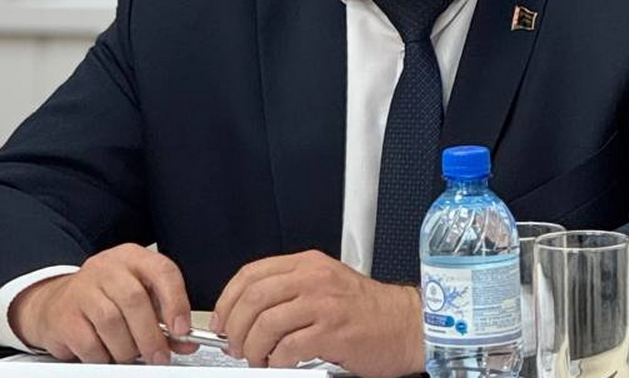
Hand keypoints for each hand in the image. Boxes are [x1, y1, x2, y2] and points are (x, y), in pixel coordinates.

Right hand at [8, 243, 198, 363]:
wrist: (56, 302)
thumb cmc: (104, 298)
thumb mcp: (138, 297)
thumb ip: (163, 319)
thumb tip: (186, 342)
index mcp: (132, 258)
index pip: (162, 271)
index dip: (176, 302)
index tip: (182, 330)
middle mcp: (107, 267)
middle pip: (135, 300)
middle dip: (151, 335)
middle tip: (159, 356)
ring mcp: (82, 289)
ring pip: (112, 323)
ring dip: (127, 349)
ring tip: (131, 356)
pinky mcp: (65, 315)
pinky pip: (90, 343)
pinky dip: (104, 356)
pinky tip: (108, 355)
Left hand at [211, 250, 422, 377]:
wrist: (407, 325)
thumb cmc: (368, 311)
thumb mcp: (327, 285)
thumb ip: (291, 291)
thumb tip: (249, 313)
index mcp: (308, 264)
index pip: (252, 274)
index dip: (227, 300)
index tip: (221, 320)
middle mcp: (314, 279)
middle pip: (253, 298)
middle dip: (235, 327)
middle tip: (235, 346)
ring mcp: (324, 304)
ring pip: (266, 323)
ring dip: (253, 348)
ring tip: (258, 360)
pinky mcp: (333, 332)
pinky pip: (289, 347)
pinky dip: (277, 361)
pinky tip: (281, 365)